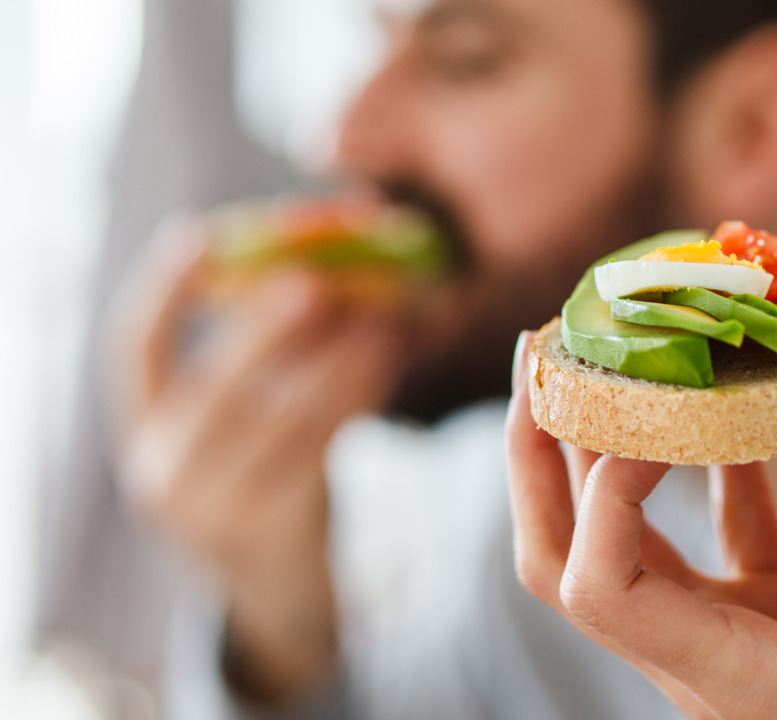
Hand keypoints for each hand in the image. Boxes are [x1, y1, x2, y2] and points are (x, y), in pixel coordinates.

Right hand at [110, 217, 401, 702]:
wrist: (277, 598)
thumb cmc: (265, 486)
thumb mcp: (239, 431)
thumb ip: (262, 366)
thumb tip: (327, 271)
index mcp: (145, 431)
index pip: (136, 352)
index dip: (166, 293)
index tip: (197, 235)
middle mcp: (165, 470)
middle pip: (216, 385)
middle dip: (267, 328)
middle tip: (318, 279)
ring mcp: (215, 508)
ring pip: (281, 417)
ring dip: (338, 358)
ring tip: (384, 312)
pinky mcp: (273, 527)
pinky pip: (321, 447)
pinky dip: (359, 394)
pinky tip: (390, 356)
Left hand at [506, 333, 776, 717]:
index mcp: (721, 673)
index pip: (601, 586)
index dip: (602, 494)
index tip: (657, 414)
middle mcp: (695, 657)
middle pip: (563, 564)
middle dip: (538, 460)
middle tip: (544, 353)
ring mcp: (720, 642)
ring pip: (618, 551)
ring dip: (598, 461)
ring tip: (606, 361)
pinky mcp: (760, 630)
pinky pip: (711, 545)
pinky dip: (705, 476)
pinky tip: (730, 411)